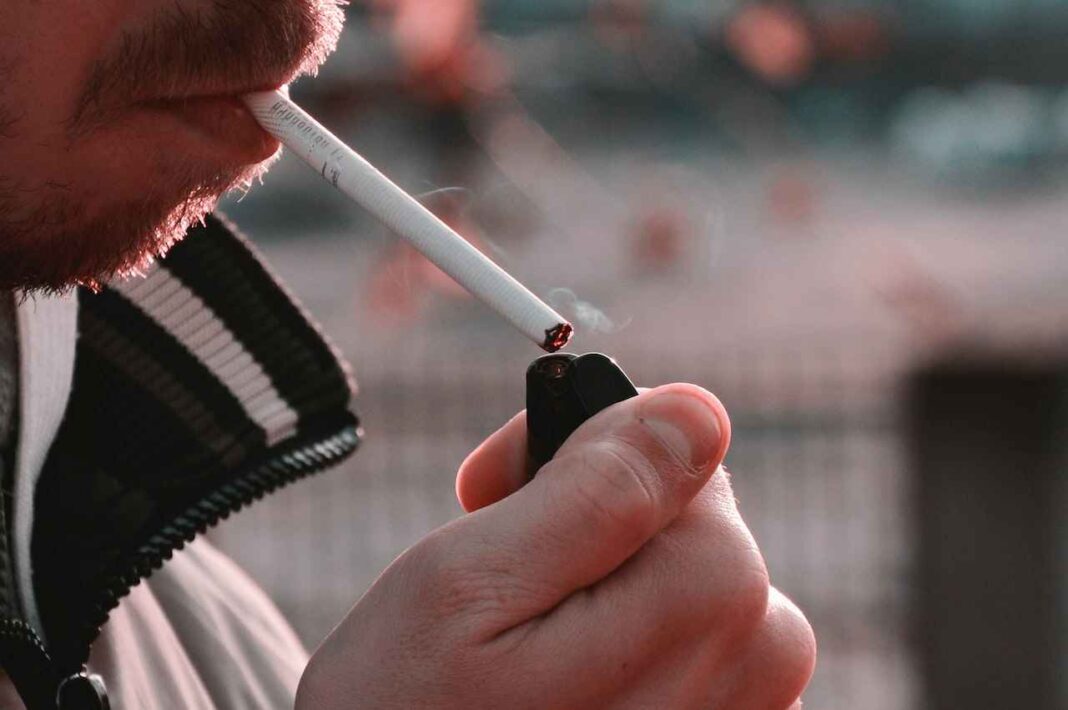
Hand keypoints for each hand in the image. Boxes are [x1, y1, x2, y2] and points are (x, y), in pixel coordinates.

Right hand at [297, 384, 814, 708]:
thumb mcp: (473, 581)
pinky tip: (551, 681)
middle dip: (588, 519)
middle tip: (493, 568)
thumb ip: (598, 487)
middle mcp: (757, 658)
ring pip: (680, 575)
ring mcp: (741, 708)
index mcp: (711, 594)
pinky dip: (613, 636)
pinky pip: (679, 638)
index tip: (496, 494)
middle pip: (684, 514)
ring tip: (516, 638)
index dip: (579, 453)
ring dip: (596, 582)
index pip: (678, 448)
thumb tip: (696, 411)